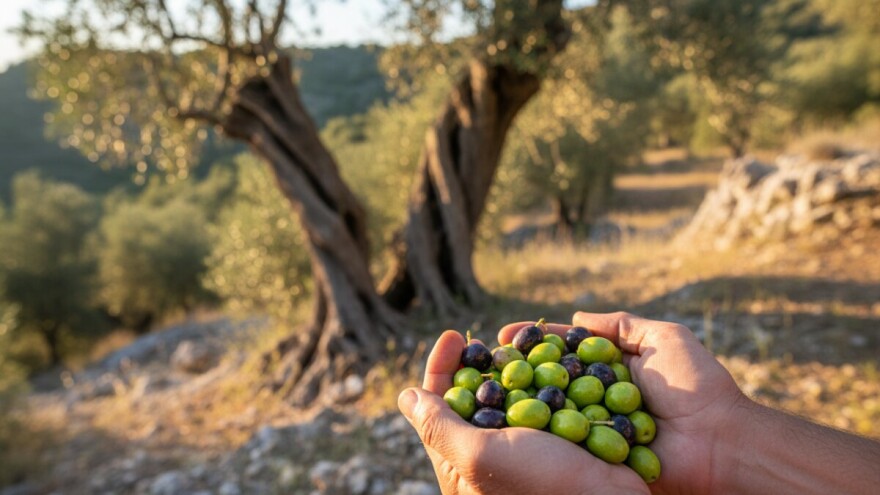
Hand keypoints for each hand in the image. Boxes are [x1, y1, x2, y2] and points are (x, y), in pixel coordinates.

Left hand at [398, 330, 647, 494]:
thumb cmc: (542, 485)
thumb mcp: (478, 456)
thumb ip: (440, 427)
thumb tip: (405, 395)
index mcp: (462, 467)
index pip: (439, 409)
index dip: (441, 368)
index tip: (452, 335)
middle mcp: (492, 456)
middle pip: (473, 398)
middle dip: (475, 363)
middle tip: (481, 338)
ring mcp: (526, 446)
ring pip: (510, 394)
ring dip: (511, 364)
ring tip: (513, 343)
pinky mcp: (557, 437)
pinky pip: (544, 398)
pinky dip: (544, 375)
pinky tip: (549, 357)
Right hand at [498, 312, 747, 493]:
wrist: (719, 441)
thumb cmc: (697, 386)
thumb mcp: (664, 338)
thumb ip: (621, 325)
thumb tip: (577, 317)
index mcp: (611, 368)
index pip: (564, 350)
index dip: (534, 342)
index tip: (504, 335)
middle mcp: (598, 396)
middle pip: (550, 378)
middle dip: (517, 368)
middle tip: (485, 359)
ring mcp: (596, 426)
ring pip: (551, 409)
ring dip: (520, 398)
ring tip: (487, 387)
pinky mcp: (597, 456)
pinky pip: (564, 442)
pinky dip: (539, 432)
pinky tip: (509, 420)